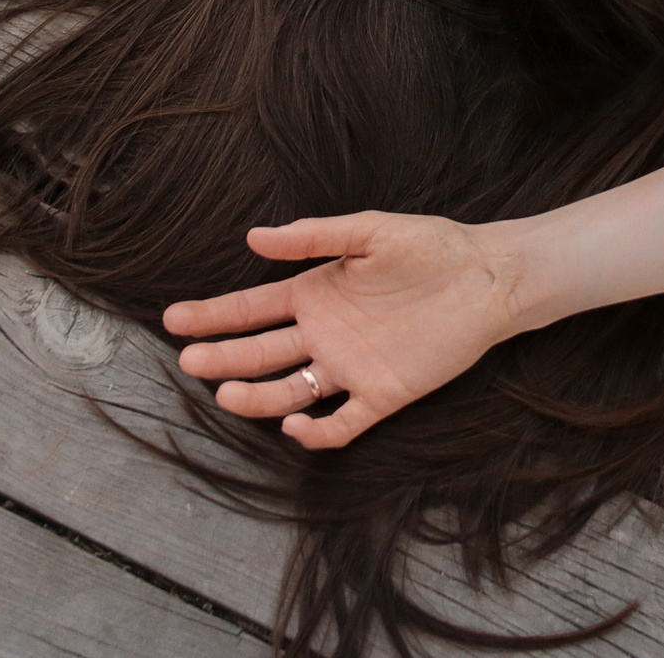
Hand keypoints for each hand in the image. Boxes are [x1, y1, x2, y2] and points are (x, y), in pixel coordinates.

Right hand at [161, 211, 521, 448]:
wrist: (488, 278)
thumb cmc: (432, 248)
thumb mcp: (371, 231)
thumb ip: (315, 236)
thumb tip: (254, 237)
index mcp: (316, 293)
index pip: (253, 309)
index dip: (214, 315)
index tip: (175, 319)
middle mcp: (325, 334)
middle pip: (261, 352)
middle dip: (223, 356)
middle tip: (190, 359)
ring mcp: (350, 367)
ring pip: (291, 391)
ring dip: (258, 397)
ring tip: (227, 392)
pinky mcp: (383, 394)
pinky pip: (341, 424)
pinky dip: (317, 432)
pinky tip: (296, 425)